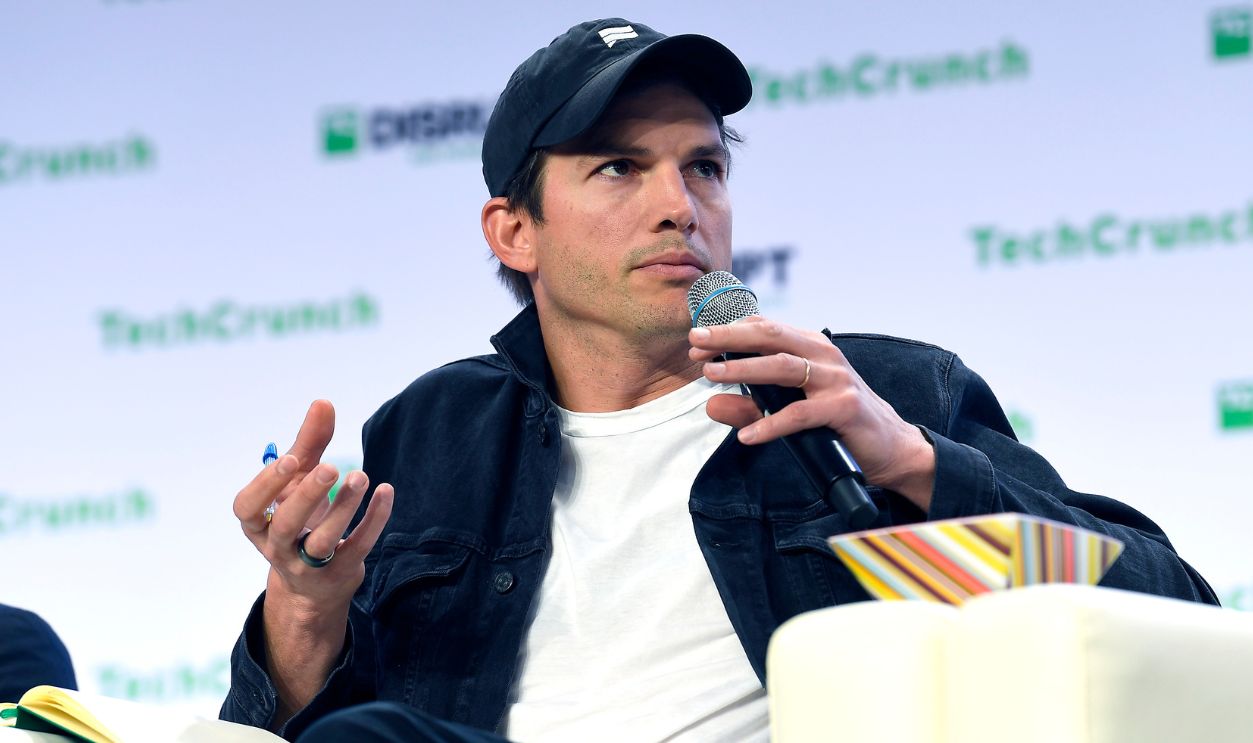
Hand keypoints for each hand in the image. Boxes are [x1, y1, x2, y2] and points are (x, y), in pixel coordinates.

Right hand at [232, 399, 393, 721]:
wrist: (313, 585)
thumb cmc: (301, 518)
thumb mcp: (298, 482)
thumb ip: (308, 444)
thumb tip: (323, 402)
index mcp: (258, 524)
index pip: (248, 508)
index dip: (267, 484)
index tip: (293, 459)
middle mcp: (277, 547)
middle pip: (287, 525)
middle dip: (308, 495)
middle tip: (331, 467)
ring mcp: (309, 566)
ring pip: (322, 542)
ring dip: (344, 508)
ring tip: (361, 476)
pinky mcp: (340, 573)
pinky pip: (358, 547)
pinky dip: (373, 520)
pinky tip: (386, 491)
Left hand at [688, 317, 934, 510]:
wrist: (890, 447)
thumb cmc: (837, 423)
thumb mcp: (788, 412)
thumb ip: (751, 407)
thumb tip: (711, 404)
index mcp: (810, 347)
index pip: (765, 327)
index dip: (728, 330)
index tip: (697, 339)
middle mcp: (823, 355)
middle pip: (770, 336)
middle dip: (729, 336)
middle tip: (695, 343)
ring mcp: (836, 379)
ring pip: (782, 366)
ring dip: (743, 370)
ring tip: (711, 377)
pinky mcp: (844, 407)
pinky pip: (800, 414)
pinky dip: (770, 424)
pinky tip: (747, 436)